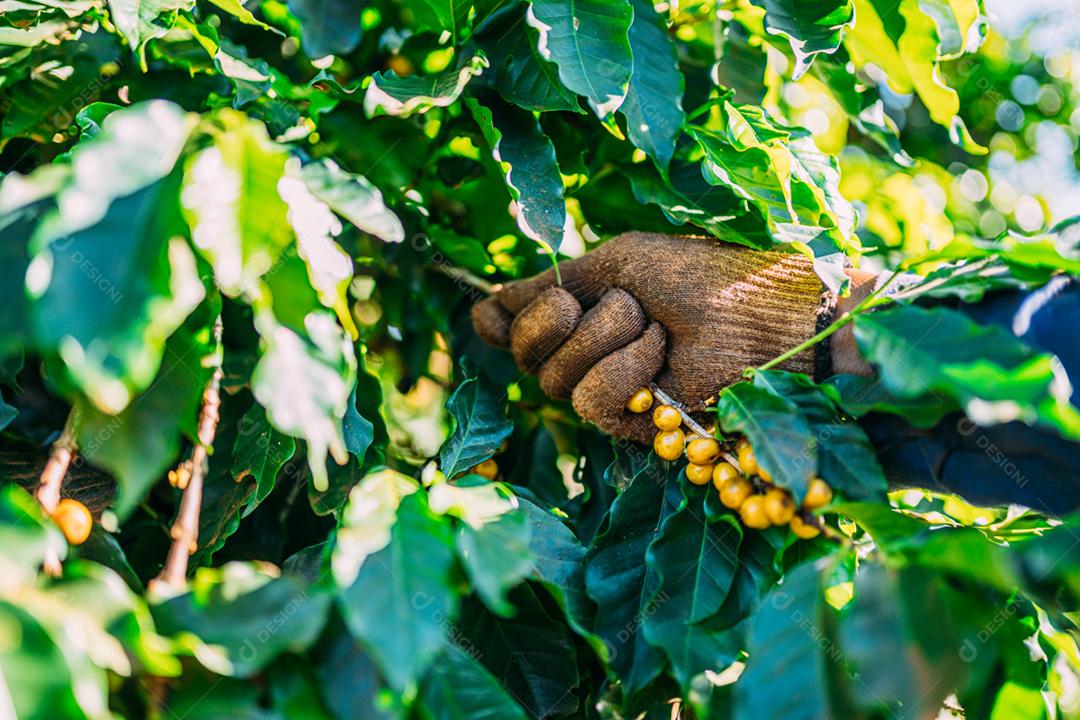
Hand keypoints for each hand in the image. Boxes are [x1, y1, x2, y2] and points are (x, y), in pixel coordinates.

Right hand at [472, 233, 870, 442]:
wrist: (760, 314)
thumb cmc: (702, 276)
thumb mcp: (619, 266)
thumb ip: (552, 285)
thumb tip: (481, 306)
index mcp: (578, 310)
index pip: (509, 324)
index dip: (506, 317)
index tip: (519, 302)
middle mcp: (581, 351)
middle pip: (520, 350)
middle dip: (561, 317)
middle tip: (623, 302)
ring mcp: (601, 388)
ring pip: (550, 378)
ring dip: (608, 338)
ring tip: (657, 327)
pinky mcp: (625, 423)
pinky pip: (586, 401)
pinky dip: (623, 372)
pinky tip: (661, 359)